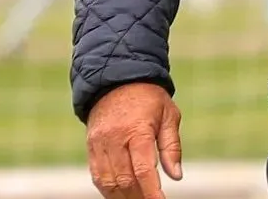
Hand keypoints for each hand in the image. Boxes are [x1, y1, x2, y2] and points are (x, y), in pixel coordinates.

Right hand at [85, 82, 183, 198]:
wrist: (116, 79)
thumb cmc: (149, 98)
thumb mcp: (169, 115)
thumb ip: (171, 147)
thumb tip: (176, 176)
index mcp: (137, 129)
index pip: (143, 169)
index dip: (152, 192)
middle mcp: (115, 139)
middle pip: (125, 180)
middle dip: (139, 197)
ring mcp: (100, 144)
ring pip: (108, 182)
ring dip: (123, 197)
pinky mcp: (91, 147)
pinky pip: (97, 176)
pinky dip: (109, 190)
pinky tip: (122, 194)